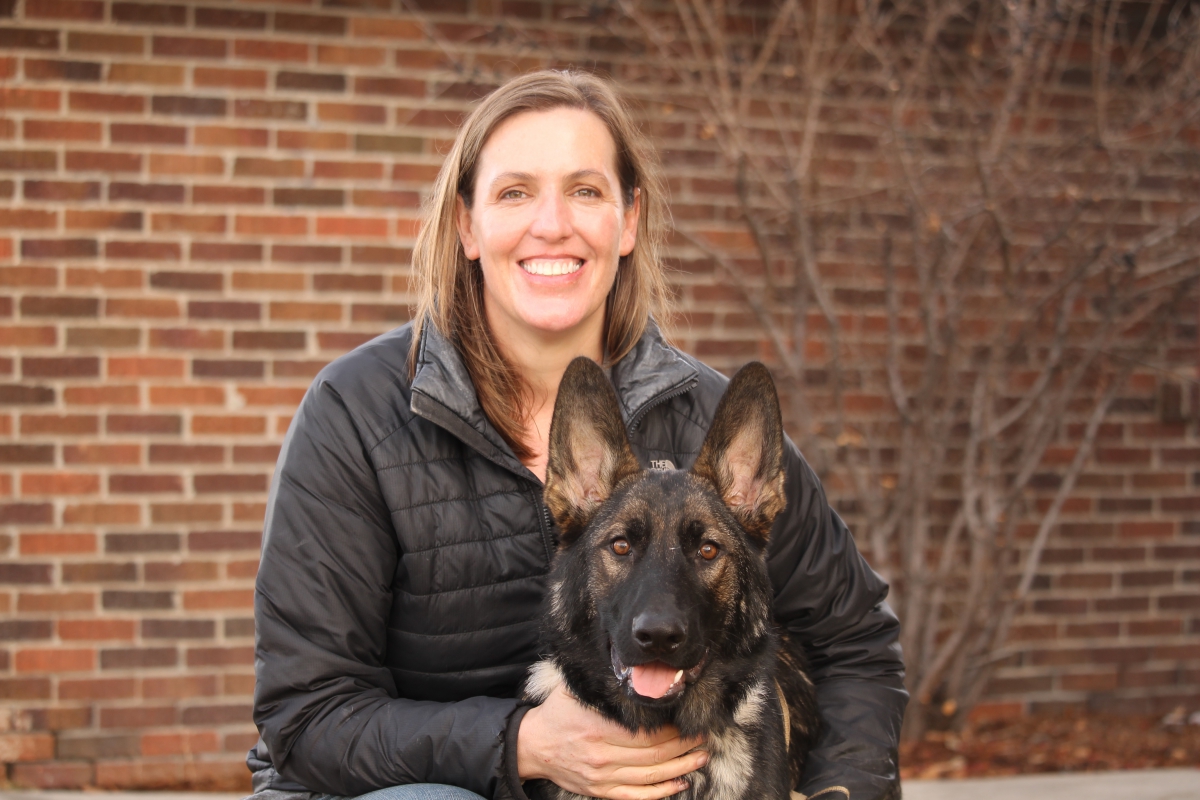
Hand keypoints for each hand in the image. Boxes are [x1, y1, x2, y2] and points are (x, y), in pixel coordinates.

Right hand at [516, 684, 707, 799]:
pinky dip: (661, 791)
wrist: (532, 746)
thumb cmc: (556, 714)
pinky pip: (637, 795)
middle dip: (684, 746)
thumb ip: (600, 683)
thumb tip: (628, 669)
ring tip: (701, 757)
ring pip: (650, 776)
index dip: (672, 730)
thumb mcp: (574, 690)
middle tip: (703, 737)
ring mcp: (602, 777)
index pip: (645, 733)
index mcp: (597, 728)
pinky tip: (680, 782)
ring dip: (681, 768)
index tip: (689, 721)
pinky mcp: (600, 791)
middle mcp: (601, 756)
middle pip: (653, 755)